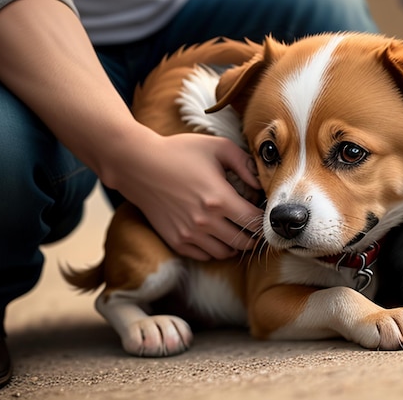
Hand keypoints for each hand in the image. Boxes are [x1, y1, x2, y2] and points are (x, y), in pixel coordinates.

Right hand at [107, 130, 262, 260]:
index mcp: (219, 199)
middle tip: (255, 227)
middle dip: (254, 236)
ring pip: (225, 253)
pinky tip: (217, 236)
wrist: (137, 164)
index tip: (264, 214)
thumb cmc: (179, 152)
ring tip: (237, 232)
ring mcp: (189, 234)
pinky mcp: (176, 240)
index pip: (254, 222)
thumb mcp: (217, 147)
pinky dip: (215, 249)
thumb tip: (260, 183)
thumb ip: (244, 163)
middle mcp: (205, 221)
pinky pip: (205, 256)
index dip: (264, 220)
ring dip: (236, 245)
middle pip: (243, 242)